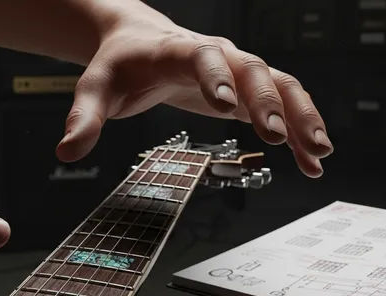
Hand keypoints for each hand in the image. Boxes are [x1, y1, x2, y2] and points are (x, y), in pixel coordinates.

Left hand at [56, 16, 332, 177]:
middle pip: (253, 69)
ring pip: (280, 85)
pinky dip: (299, 131)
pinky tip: (312, 162)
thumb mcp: (95, 88)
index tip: (226, 106)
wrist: (138, 42)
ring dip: (302, 116)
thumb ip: (84, 117)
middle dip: (269, 102)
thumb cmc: (119, 63)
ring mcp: (236, 71)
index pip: (202, 56)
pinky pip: (282, 105)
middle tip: (278, 137)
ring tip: (318, 153)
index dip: (216, 77)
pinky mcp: (246, 91)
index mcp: (177, 50)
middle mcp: (216, 55)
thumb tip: (66, 150)